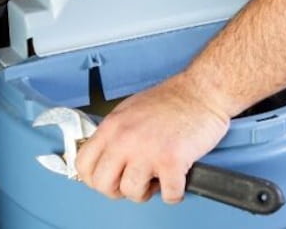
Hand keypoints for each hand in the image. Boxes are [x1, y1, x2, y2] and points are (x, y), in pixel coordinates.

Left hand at [74, 73, 230, 204]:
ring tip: (157, 178)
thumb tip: (107, 157)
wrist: (203, 90)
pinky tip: (177, 180)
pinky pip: (168, 194)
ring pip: (132, 193)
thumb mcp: (129, 110)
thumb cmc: (173, 99)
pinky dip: (174, 193)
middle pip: (102, 184)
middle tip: (133, 181)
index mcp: (112, 126)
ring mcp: (148, 151)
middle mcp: (125, 139)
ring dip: (146, 192)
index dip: (94, 178)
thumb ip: (115, 134)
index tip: (109, 178)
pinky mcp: (172, 160)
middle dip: (118, 190)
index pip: (83, 164)